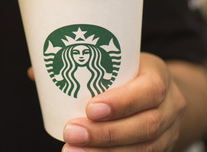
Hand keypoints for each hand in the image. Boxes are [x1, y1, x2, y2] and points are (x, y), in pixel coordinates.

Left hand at [61, 53, 186, 150]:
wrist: (162, 97)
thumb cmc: (131, 75)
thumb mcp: (117, 62)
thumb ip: (81, 67)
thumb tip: (35, 73)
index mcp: (160, 76)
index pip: (149, 90)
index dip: (122, 102)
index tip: (90, 109)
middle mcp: (170, 106)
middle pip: (146, 124)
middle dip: (106, 133)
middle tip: (71, 133)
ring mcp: (169, 132)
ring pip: (144, 148)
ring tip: (72, 151)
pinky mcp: (161, 149)